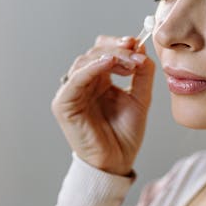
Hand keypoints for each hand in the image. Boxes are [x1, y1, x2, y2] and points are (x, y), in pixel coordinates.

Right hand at [52, 35, 154, 175]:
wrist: (118, 162)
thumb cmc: (125, 135)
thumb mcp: (141, 98)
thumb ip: (142, 74)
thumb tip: (142, 48)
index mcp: (99, 81)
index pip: (103, 51)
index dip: (118, 44)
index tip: (137, 43)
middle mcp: (83, 84)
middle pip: (93, 53)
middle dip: (116, 50)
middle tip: (135, 53)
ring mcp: (72, 93)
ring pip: (84, 62)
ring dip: (108, 57)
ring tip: (130, 62)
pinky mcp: (64, 104)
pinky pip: (75, 80)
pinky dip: (91, 68)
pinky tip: (108, 63)